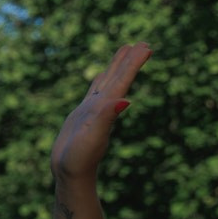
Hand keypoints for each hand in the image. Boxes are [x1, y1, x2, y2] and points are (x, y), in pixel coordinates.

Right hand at [50, 43, 149, 184]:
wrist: (69, 175)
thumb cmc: (80, 159)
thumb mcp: (93, 136)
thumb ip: (107, 117)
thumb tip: (125, 101)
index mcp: (107, 108)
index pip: (123, 80)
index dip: (134, 63)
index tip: (148, 47)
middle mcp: (103, 107)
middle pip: (119, 77)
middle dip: (130, 60)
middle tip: (143, 43)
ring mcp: (93, 110)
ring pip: (107, 82)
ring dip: (117, 66)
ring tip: (126, 49)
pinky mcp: (82, 115)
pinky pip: (94, 92)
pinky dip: (100, 81)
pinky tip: (103, 78)